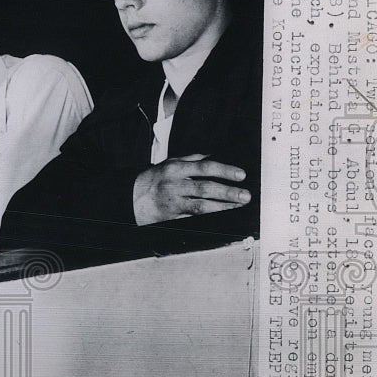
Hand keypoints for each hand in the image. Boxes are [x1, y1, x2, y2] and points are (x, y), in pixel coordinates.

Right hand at [133, 154, 250, 225]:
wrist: (131, 198)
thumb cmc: (153, 179)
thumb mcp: (170, 163)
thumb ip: (192, 159)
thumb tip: (215, 156)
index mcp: (176, 169)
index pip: (204, 167)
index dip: (224, 171)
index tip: (241, 175)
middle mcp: (174, 186)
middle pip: (205, 188)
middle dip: (228, 192)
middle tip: (245, 195)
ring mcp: (173, 204)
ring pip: (201, 206)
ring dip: (223, 207)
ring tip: (238, 207)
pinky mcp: (172, 219)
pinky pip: (193, 220)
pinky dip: (209, 220)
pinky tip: (222, 219)